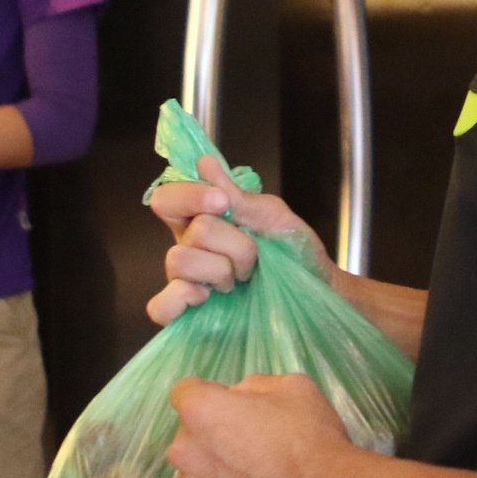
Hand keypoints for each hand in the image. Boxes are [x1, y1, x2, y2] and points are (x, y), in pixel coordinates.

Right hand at [146, 155, 333, 324]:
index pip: (168, 198)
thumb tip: (204, 163)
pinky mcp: (187, 314)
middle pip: (191, 232)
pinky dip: (182, 298)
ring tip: (241, 280)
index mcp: (201, 218)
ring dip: (221, 270)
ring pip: (179, 261)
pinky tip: (208, 298)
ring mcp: (185, 281)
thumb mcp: (272, 216)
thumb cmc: (292, 248)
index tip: (221, 201)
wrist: (315, 289)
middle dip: (234, 244)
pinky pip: (161, 306)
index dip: (188, 195)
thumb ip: (237, 196)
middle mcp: (187, 247)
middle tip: (254, 257)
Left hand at [168, 374, 354, 477]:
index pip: (186, 393)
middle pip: (189, 438)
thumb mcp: (291, 387)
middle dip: (212, 439)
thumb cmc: (311, 438)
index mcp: (200, 411)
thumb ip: (252, 388)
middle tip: (249, 450)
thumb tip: (239, 400)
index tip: (232, 408)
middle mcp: (184, 452)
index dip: (211, 397)